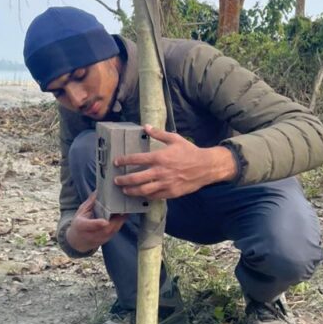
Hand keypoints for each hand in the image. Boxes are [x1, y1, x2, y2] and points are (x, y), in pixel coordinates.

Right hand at [65, 192, 126, 253]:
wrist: (78, 240)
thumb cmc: (79, 222)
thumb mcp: (81, 211)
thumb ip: (91, 202)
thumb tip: (99, 190)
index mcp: (81, 225)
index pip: (89, 225)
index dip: (97, 224)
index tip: (105, 222)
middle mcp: (90, 234)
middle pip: (105, 229)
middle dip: (115, 220)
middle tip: (122, 208)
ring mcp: (99, 239)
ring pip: (112, 231)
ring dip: (120, 221)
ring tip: (124, 210)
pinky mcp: (106, 240)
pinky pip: (115, 232)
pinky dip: (120, 223)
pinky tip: (123, 215)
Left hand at [114, 125, 236, 199]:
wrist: (206, 167)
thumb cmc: (189, 152)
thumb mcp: (174, 139)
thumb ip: (158, 133)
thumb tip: (145, 126)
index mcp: (159, 157)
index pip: (136, 159)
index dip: (123, 161)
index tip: (116, 162)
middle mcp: (160, 171)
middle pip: (136, 178)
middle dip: (123, 180)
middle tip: (116, 180)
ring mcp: (165, 184)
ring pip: (143, 190)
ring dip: (131, 191)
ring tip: (125, 190)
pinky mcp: (171, 193)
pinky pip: (155, 196)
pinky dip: (146, 196)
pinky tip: (141, 195)